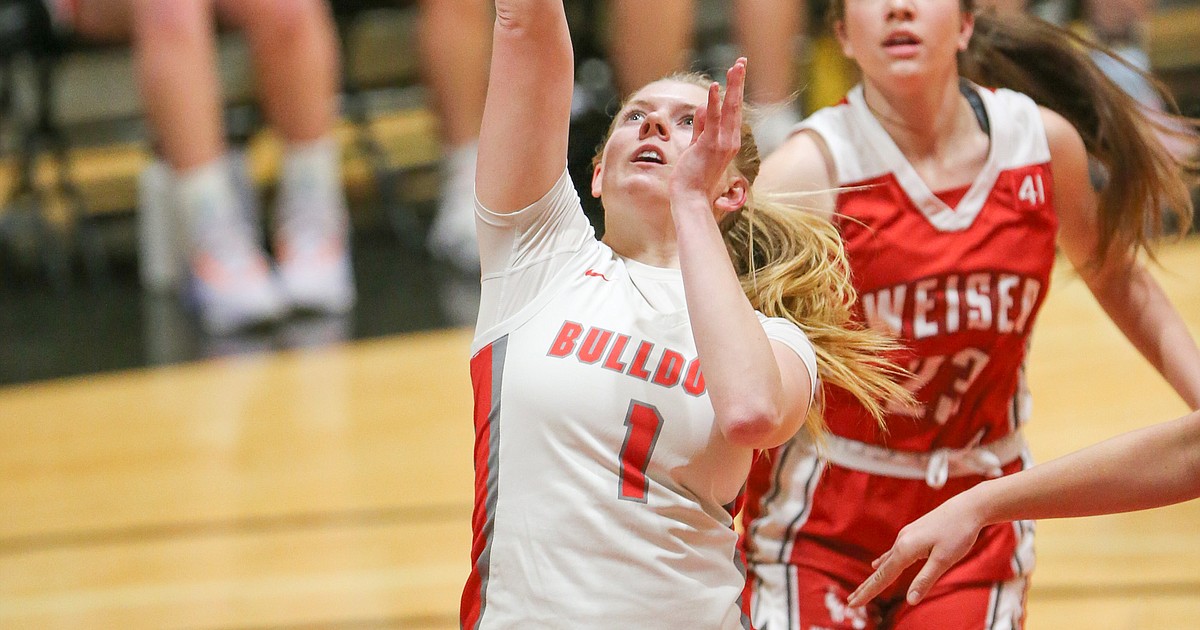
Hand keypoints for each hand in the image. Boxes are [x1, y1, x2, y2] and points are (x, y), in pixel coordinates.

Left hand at [668, 58, 746, 207]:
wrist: (691, 198)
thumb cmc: (693, 178)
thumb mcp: (697, 148)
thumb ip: (701, 128)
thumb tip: (702, 108)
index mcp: (728, 142)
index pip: (733, 112)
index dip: (735, 91)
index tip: (736, 73)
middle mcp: (730, 141)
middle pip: (736, 106)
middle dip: (739, 82)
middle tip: (741, 61)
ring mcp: (722, 143)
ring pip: (730, 109)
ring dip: (733, 85)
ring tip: (736, 66)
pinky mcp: (710, 146)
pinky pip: (713, 119)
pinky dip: (714, 102)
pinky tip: (715, 86)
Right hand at [846, 495, 984, 607]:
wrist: (968, 507)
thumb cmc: (959, 533)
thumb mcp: (944, 560)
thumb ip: (925, 580)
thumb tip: (910, 601)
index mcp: (906, 549)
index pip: (882, 577)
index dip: (868, 592)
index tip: (853, 604)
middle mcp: (901, 541)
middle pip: (879, 570)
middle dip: (866, 587)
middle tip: (851, 602)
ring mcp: (905, 536)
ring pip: (885, 562)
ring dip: (874, 577)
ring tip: (862, 590)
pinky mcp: (912, 534)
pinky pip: (892, 553)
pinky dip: (883, 563)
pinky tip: (877, 564)